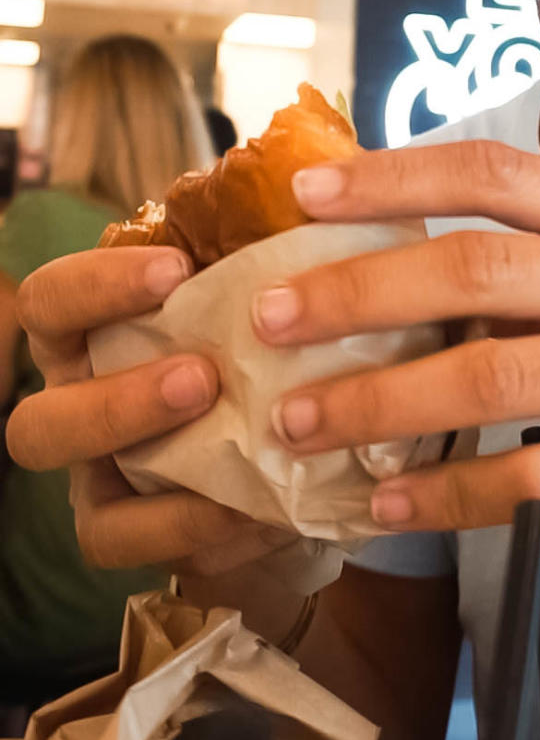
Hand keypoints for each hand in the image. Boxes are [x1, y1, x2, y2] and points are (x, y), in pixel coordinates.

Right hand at [7, 247, 286, 573]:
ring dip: (157, 485)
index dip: (96, 287)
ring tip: (234, 446)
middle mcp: (79, 410)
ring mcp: (104, 484)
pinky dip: (203, 532)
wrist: (300, 448)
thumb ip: (259, 246)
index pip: (49, 302)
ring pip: (88, 512)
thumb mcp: (259, 290)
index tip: (174, 269)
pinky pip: (146, 553)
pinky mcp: (143, 539)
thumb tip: (303, 185)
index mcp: (90, 336)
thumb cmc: (263, 343)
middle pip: (36, 425)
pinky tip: (265, 510)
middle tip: (201, 377)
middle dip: (117, 403)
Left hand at [253, 141, 539, 537]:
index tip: (303, 191)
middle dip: (354, 294)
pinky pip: (525, 478)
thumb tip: (372, 257)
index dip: (390, 176)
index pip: (490, 172)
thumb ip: (524, 251)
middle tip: (267, 318)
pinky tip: (383, 500)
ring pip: (484, 377)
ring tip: (296, 421)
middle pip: (472, 270)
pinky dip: (444, 493)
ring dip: (374, 403)